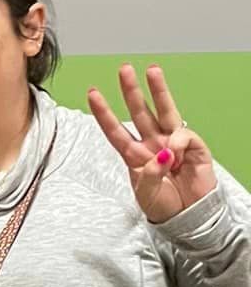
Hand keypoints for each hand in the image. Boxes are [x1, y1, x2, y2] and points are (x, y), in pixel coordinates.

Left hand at [86, 64, 216, 222]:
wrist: (188, 217)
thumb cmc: (164, 205)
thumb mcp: (146, 194)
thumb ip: (149, 175)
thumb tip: (163, 155)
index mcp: (135, 155)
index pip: (115, 130)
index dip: (104, 113)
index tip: (93, 93)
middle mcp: (152, 144)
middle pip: (140, 112)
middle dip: (132, 91)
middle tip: (124, 70)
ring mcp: (172, 143)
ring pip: (164, 111)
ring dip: (158, 90)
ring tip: (152, 71)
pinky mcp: (193, 147)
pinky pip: (182, 134)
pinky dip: (177, 143)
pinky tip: (176, 158)